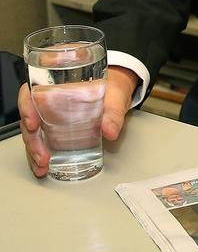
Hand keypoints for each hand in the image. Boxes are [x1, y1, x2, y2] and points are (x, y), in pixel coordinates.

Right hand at [18, 65, 137, 177]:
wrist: (117, 92)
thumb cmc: (111, 88)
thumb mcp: (115, 97)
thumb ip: (113, 113)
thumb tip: (110, 130)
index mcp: (58, 84)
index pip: (31, 91)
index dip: (26, 106)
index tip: (32, 123)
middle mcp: (49, 100)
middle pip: (29, 117)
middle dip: (31, 139)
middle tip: (42, 154)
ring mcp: (50, 115)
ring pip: (32, 132)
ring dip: (33, 150)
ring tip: (42, 165)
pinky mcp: (54, 129)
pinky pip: (41, 140)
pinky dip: (39, 154)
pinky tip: (43, 166)